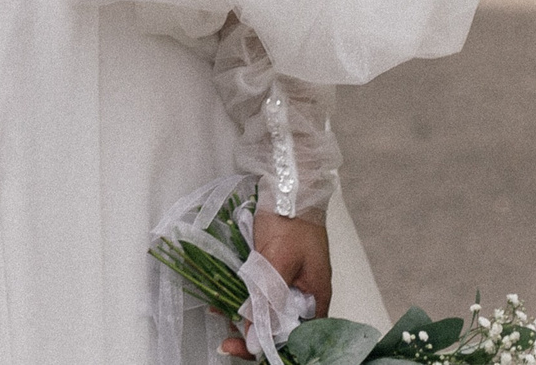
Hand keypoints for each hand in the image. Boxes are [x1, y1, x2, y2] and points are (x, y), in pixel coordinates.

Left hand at [219, 209, 331, 357]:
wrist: (287, 188)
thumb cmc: (292, 221)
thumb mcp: (278, 263)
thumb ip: (267, 300)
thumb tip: (256, 338)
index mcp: (315, 300)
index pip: (295, 338)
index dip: (269, 347)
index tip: (242, 347)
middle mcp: (303, 297)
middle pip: (279, 329)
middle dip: (252, 335)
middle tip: (227, 340)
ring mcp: (289, 284)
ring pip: (266, 313)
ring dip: (244, 318)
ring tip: (220, 315)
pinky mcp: (274, 272)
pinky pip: (258, 294)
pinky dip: (242, 299)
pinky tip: (223, 300)